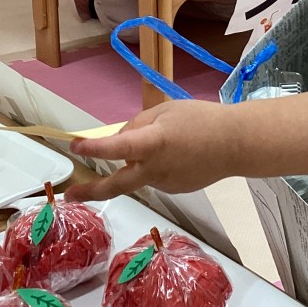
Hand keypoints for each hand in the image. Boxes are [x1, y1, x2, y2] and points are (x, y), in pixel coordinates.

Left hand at [66, 100, 232, 201]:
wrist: (237, 144)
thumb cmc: (202, 119)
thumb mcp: (166, 111)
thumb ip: (138, 125)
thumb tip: (120, 141)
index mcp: (153, 144)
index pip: (117, 148)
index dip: (94, 149)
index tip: (75, 147)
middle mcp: (155, 169)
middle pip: (116, 185)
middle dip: (91, 190)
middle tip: (70, 195)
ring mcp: (165, 183)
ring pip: (139, 174)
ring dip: (139, 163)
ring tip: (170, 142)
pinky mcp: (175, 190)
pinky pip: (156, 176)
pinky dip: (157, 165)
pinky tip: (180, 154)